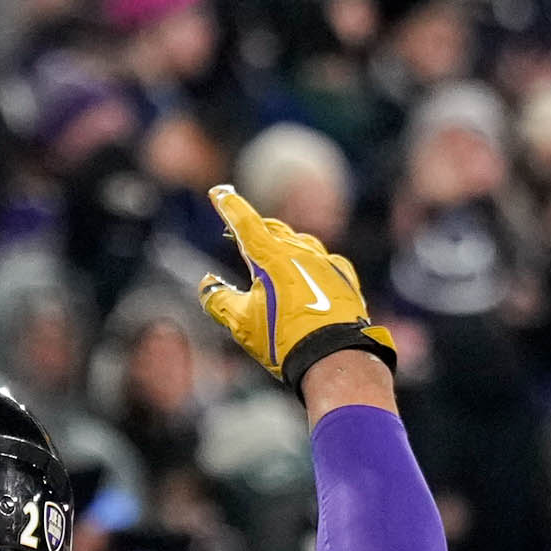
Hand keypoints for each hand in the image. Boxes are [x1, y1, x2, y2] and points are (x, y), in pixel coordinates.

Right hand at [197, 183, 394, 391]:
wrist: (334, 358)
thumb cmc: (283, 340)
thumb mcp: (242, 323)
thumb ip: (219, 299)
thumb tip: (207, 284)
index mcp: (270, 257)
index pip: (244, 222)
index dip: (228, 205)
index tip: (218, 191)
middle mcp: (299, 251)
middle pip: (272, 228)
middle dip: (253, 226)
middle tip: (238, 230)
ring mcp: (325, 262)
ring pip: (299, 242)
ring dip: (282, 243)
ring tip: (272, 254)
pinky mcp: (342, 277)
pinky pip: (324, 260)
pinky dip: (310, 262)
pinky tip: (309, 272)